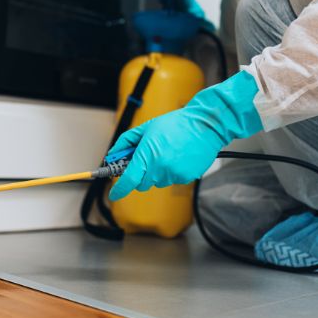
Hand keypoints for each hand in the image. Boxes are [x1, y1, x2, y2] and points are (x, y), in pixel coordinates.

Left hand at [108, 71, 262, 200]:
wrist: (205, 125)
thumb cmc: (176, 124)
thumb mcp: (146, 128)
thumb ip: (126, 142)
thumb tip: (112, 154)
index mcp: (147, 155)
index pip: (129, 180)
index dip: (119, 189)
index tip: (114, 193)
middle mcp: (160, 168)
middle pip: (142, 183)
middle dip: (140, 175)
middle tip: (145, 159)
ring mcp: (173, 174)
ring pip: (157, 181)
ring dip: (157, 172)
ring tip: (167, 152)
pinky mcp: (185, 178)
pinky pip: (172, 179)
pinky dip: (171, 171)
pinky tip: (178, 157)